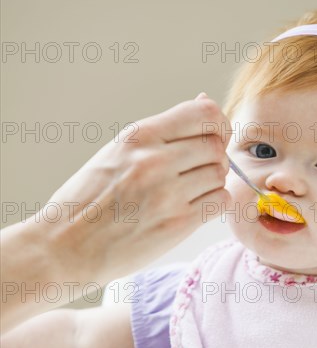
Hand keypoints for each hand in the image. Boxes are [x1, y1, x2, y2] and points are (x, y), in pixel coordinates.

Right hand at [31, 92, 233, 285]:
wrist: (65, 246)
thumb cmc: (89, 199)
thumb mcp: (117, 151)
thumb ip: (163, 131)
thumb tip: (204, 101)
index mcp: (139, 136)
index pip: (204, 114)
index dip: (218, 124)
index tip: (215, 135)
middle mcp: (155, 160)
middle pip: (216, 145)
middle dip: (214, 155)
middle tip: (199, 168)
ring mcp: (168, 193)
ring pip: (220, 174)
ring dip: (213, 180)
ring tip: (191, 189)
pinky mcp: (178, 223)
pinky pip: (219, 201)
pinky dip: (214, 202)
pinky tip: (195, 205)